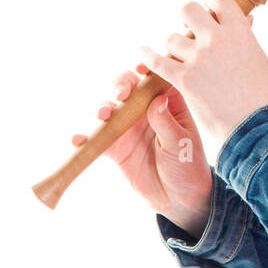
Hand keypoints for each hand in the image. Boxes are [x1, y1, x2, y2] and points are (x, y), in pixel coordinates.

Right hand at [71, 64, 214, 234]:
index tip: (141, 69)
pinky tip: (79, 140)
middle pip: (128, 88)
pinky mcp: (115, 147)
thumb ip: (168, 123)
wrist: (178, 198)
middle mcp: (145, 110)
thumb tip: (158, 101)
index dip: (147, 69)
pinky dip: (85, 138)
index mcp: (168, 103)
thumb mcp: (182, 144)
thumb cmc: (188, 166)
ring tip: (103, 115)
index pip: (155, 79)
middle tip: (121, 94)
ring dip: (103, 107)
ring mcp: (128, 127)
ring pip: (110, 108)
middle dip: (121, 85)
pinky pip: (97, 139)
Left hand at [137, 0, 267, 153]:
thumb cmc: (262, 94)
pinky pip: (156, 61)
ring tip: (179, 56)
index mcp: (239, 32)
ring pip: (172, 38)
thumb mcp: (259, 58)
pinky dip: (146, 57)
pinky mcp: (183, 78)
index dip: (210, 0)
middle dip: (187, 18)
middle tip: (189, 29)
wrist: (255, 123)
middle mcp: (216, 39)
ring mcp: (198, 58)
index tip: (208, 7)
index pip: (219, 0)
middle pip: (189, 10)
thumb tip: (246, 18)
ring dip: (174, 46)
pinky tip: (142, 53)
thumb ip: (246, 37)